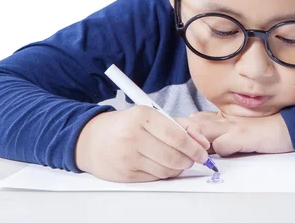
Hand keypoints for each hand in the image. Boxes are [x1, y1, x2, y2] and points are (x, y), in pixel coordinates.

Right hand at [75, 107, 209, 182]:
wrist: (91, 140)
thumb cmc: (126, 126)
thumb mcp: (151, 116)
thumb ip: (181, 125)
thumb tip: (203, 142)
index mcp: (142, 117)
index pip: (177, 137)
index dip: (194, 147)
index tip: (203, 152)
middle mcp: (133, 136)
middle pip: (174, 156)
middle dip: (189, 160)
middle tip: (193, 158)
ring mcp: (128, 157)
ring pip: (166, 170)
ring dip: (178, 168)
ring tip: (178, 161)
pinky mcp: (125, 174)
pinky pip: (155, 178)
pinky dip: (164, 174)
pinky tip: (162, 165)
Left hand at [188, 112, 293, 156]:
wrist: (287, 128)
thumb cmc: (264, 130)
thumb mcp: (239, 125)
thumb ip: (221, 129)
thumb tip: (202, 137)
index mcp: (223, 115)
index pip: (196, 119)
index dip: (189, 130)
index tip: (188, 140)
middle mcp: (225, 118)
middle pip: (195, 124)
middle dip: (190, 137)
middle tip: (191, 150)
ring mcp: (233, 126)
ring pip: (204, 132)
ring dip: (201, 145)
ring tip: (204, 155)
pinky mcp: (242, 136)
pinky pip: (222, 146)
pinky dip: (222, 152)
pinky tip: (227, 155)